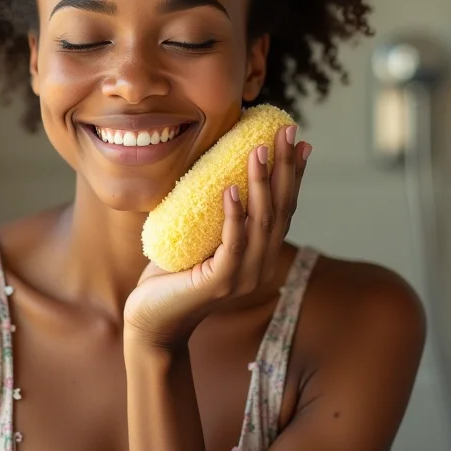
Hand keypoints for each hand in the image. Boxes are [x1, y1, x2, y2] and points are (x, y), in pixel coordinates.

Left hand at [124, 124, 310, 349]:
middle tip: (287, 132)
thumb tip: (216, 166)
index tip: (299, 140)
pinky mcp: (219, 283)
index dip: (294, 174)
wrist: (151, 318)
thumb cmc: (173, 273)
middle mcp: (260, 264)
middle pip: (280, 209)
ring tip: (258, 150)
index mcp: (260, 253)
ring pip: (260, 222)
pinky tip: (231, 188)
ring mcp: (243, 276)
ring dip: (260, 183)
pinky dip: (234, 215)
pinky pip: (232, 243)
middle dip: (285, 168)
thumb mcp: (200, 235)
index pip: (284, 207)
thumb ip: (216, 211)